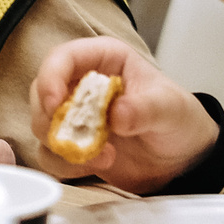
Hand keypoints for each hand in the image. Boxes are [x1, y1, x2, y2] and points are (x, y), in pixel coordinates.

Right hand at [29, 37, 219, 192]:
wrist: (182, 158)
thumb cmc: (178, 118)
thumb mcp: (169, 109)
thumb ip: (145, 109)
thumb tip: (116, 116)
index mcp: (104, 60)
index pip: (62, 58)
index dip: (51, 78)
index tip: (56, 104)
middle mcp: (81, 84)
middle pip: (41, 93)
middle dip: (52, 119)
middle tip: (80, 138)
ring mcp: (74, 116)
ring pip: (41, 126)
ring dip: (62, 145)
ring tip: (104, 155)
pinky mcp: (73, 145)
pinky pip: (50, 155)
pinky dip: (66, 164)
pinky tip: (97, 166)